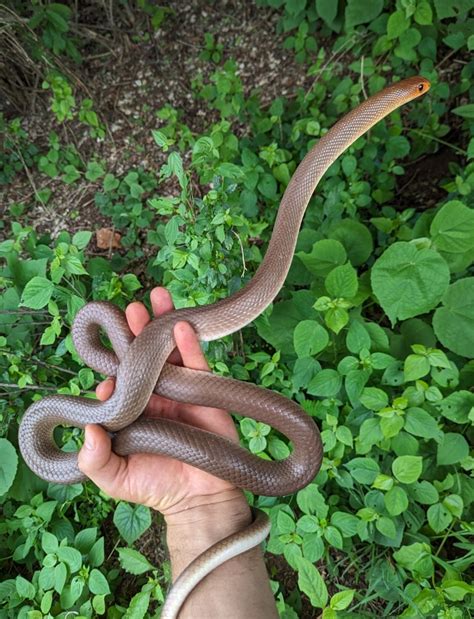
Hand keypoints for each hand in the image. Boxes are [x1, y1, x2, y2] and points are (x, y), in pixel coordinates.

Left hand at [78, 287, 239, 514]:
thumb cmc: (155, 488)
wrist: (199, 499)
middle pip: (143, 356)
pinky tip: (182, 324)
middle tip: (129, 311)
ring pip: (169, 351)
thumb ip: (95, 460)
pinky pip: (197, 363)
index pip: (119, 381)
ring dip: (163, 324)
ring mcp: (179, 389)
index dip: (113, 373)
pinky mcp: (204, 390)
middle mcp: (154, 394)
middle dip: (136, 332)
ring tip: (156, 298)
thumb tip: (88, 429)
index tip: (109, 380)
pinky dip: (190, 344)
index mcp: (132, 409)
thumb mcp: (115, 479)